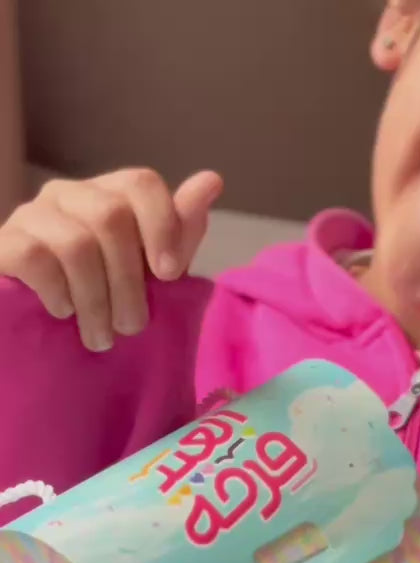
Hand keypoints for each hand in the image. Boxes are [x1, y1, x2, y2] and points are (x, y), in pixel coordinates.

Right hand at [0, 167, 222, 350]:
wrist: (34, 334)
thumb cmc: (101, 300)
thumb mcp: (148, 272)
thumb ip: (177, 232)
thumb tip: (211, 180)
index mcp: (107, 196)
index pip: (141, 183)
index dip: (162, 226)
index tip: (170, 275)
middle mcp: (68, 195)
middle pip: (111, 216)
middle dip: (129, 281)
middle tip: (131, 328)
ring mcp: (31, 216)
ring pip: (76, 244)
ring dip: (96, 301)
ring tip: (101, 338)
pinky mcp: (3, 244)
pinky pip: (35, 258)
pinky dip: (57, 292)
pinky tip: (63, 313)